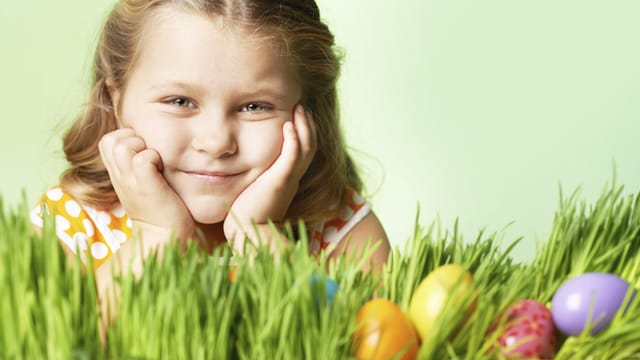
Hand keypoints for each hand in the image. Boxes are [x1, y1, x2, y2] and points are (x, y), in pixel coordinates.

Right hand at [99, 128, 194, 240]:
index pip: (108, 140)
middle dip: (133, 139)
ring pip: (123, 145)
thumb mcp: (141, 182)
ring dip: (143, 148)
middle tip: (150, 156)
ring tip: (156, 163)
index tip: (143, 153)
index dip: (126, 138)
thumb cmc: (160, 206)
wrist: (165, 236)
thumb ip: (137, 164)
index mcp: (117, 174)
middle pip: (111, 139)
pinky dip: (155, 158)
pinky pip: (143, 159)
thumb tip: (148, 143)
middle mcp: (119, 176)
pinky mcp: (146, 186)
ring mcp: (130, 182)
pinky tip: (162, 170)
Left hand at [223, 105, 316, 252]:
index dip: (303, 133)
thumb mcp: (252, 189)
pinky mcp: (280, 182)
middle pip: (309, 146)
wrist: (247, 233)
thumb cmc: (245, 214)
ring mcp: (288, 179)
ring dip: (304, 127)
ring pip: (306, 148)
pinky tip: (288, 125)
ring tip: (299, 109)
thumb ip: (253, 176)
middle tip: (301, 106)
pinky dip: (293, 140)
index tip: (296, 116)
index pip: (302, 151)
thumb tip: (242, 166)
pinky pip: (292, 157)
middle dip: (307, 125)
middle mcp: (292, 178)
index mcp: (287, 179)